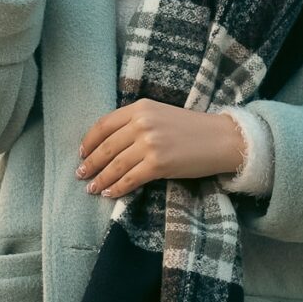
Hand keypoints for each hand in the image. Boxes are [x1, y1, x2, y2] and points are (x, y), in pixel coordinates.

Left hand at [75, 98, 245, 198]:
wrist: (221, 139)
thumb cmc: (191, 128)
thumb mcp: (160, 114)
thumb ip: (136, 121)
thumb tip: (109, 143)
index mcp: (141, 107)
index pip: (104, 125)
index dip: (89, 141)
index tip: (82, 153)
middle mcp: (142, 123)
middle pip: (106, 147)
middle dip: (91, 163)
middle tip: (81, 174)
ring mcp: (150, 144)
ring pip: (115, 165)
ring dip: (101, 179)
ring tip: (92, 188)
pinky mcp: (159, 164)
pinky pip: (130, 179)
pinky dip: (117, 188)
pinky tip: (110, 194)